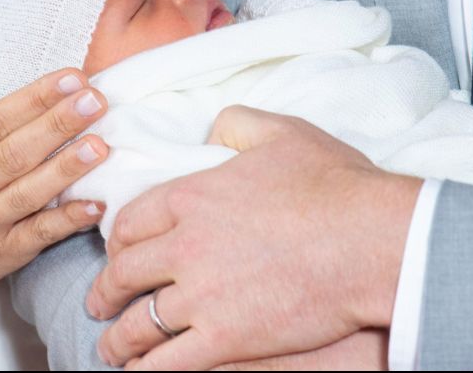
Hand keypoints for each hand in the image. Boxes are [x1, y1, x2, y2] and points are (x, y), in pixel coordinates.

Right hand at [0, 0, 109, 305]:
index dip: (32, 100)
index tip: (71, 75)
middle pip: (14, 156)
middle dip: (58, 126)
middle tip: (98, 99)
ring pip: (29, 196)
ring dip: (67, 171)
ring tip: (102, 144)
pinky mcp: (2, 255)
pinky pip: (37, 237)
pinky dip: (67, 222)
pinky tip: (97, 204)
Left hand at [86, 105, 420, 368]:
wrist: (373, 238)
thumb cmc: (333, 184)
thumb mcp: (280, 132)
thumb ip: (235, 124)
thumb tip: (212, 130)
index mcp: (191, 197)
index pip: (130, 222)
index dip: (116, 242)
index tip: (115, 253)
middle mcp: (185, 245)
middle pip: (124, 274)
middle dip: (105, 292)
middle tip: (99, 302)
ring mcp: (202, 294)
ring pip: (139, 324)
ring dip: (118, 339)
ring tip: (112, 347)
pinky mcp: (226, 337)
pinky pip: (169, 363)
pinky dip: (146, 371)